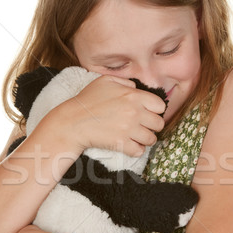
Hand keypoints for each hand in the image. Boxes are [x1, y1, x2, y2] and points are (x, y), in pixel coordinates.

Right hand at [48, 75, 165, 156]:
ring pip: (152, 139)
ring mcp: (129, 129)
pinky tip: (129, 144)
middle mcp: (135, 112)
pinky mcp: (122, 143)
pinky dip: (136, 149)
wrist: (72, 121)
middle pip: (159, 124)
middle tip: (142, 126)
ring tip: (136, 136)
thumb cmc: (87, 100)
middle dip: (152, 126)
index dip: (155, 110)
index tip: (147, 113)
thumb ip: (125, 82)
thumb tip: (136, 87)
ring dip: (145, 139)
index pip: (160, 106)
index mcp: (133, 96)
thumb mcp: (105, 81)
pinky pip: (140, 151)